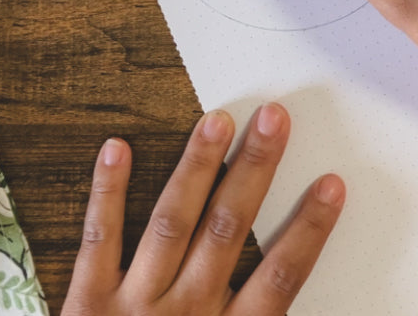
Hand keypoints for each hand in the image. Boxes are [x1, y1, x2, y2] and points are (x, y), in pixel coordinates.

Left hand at [62, 105, 344, 315]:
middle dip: (254, 170)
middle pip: (228, 230)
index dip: (309, 229)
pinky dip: (107, 193)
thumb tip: (288, 289)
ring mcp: (133, 305)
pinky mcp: (86, 304)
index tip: (331, 185)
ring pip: (172, 222)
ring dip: (197, 168)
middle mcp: (185, 313)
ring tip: (216, 121)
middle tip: (273, 121)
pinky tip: (117, 148)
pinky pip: (97, 241)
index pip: (279, 277)